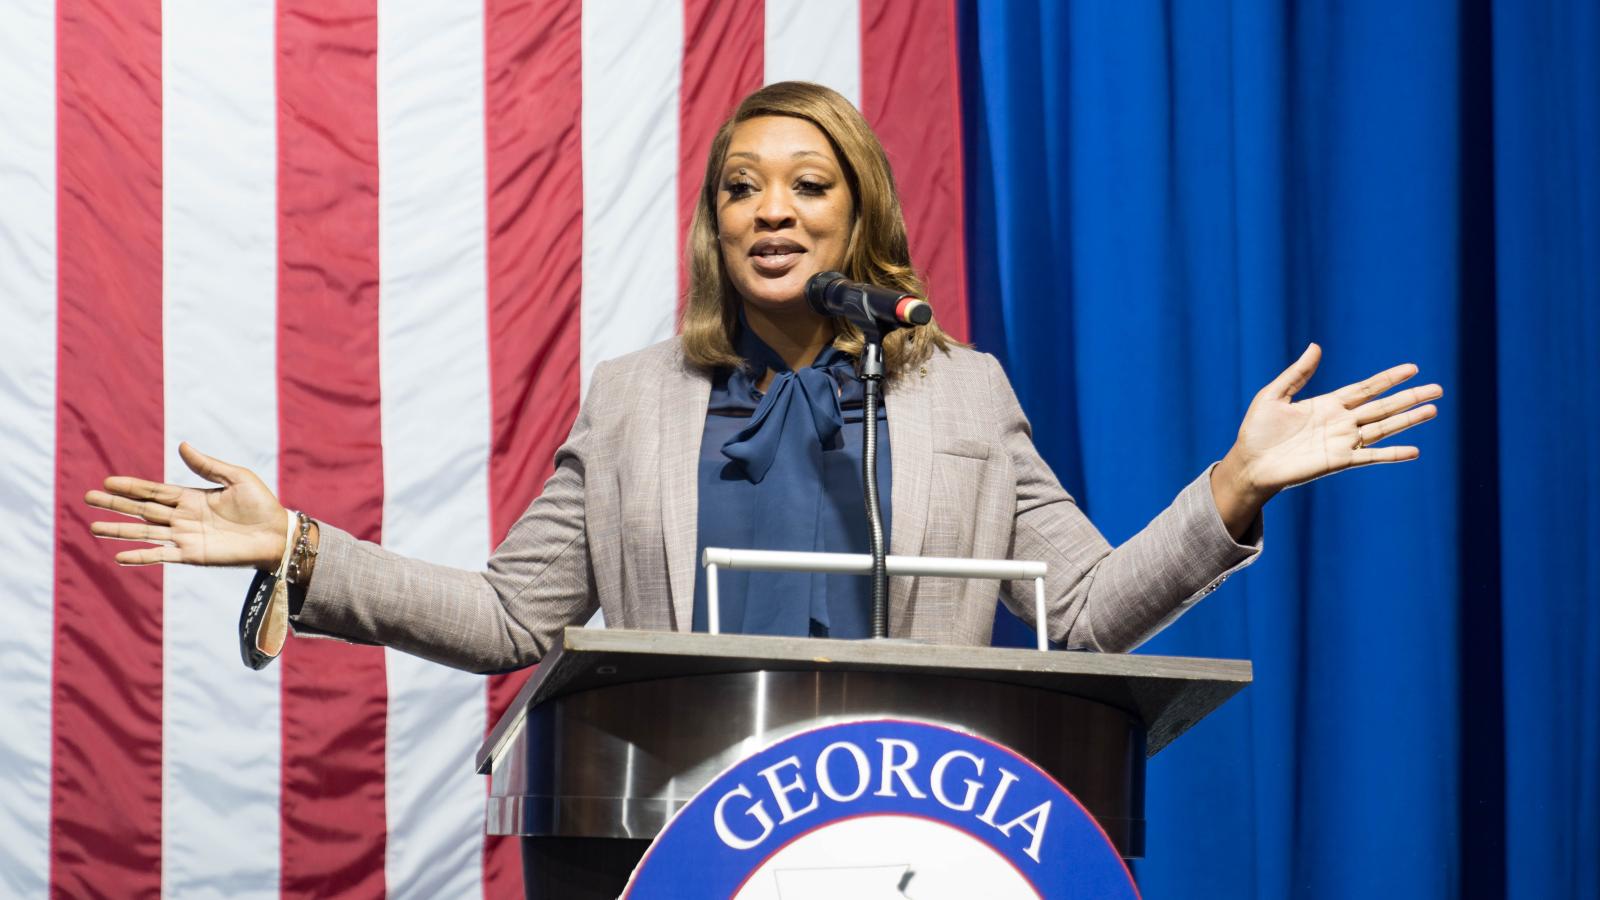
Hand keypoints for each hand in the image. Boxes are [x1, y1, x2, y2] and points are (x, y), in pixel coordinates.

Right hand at [85, 442, 288, 567]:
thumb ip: (208, 466)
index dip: (132, 486)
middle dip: (116, 504)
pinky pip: (162, 555)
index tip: (108, 481)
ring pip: (145, 532)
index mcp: (192, 497)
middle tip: (89, 498)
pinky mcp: (193, 555)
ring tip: (94, 526)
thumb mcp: (237, 478)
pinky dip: (142, 556)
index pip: (154, 491)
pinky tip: (120, 557)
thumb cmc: (261, 505)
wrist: (278, 534)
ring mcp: (186, 537)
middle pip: (142, 509)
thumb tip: (181, 445)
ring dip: (120, 530)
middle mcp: (183, 517)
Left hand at [1212, 344, 1441, 534]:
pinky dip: (1392, 454)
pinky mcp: (1338, 461)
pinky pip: (1370, 456)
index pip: (1366, 388)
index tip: (1413, 368)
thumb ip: (1297, 374)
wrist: (1249, 464)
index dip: (1389, 378)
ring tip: (1433, 410)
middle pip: (1382, 406)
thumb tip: (1316, 346)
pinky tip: (1414, 451)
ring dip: (1408, 419)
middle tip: (1438, 389)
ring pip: (1383, 428)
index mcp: (1327, 404)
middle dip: (1409, 397)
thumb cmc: (1257, 431)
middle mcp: (1340, 422)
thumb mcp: (1273, 396)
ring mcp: (1342, 442)